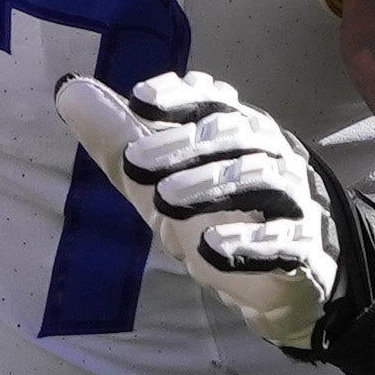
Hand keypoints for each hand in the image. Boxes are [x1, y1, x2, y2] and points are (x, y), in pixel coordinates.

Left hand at [56, 70, 342, 349]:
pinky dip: (249, 243)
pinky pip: (286, 239)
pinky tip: (212, 248)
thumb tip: (71, 93)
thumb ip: (119, 141)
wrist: (280, 281)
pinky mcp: (303, 249)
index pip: (214, 101)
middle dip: (184, 144)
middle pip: (235, 135)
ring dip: (211, 184)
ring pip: (262, 177)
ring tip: (165, 198)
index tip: (139, 101)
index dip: (180, 97)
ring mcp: (293, 201)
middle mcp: (270, 156)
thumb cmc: (218, 216)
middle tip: (135, 161)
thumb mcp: (159, 180)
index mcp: (238, 132)